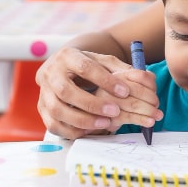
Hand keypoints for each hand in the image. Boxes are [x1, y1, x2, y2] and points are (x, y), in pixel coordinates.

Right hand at [35, 46, 161, 139]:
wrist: (62, 69)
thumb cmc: (87, 65)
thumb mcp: (102, 61)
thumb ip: (120, 68)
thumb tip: (145, 77)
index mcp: (67, 56)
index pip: (85, 67)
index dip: (104, 80)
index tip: (125, 91)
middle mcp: (51, 74)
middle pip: (66, 90)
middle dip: (92, 103)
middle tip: (116, 111)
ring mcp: (44, 93)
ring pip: (58, 110)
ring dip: (82, 119)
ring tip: (106, 123)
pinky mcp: (42, 110)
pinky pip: (54, 125)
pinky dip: (72, 130)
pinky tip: (90, 130)